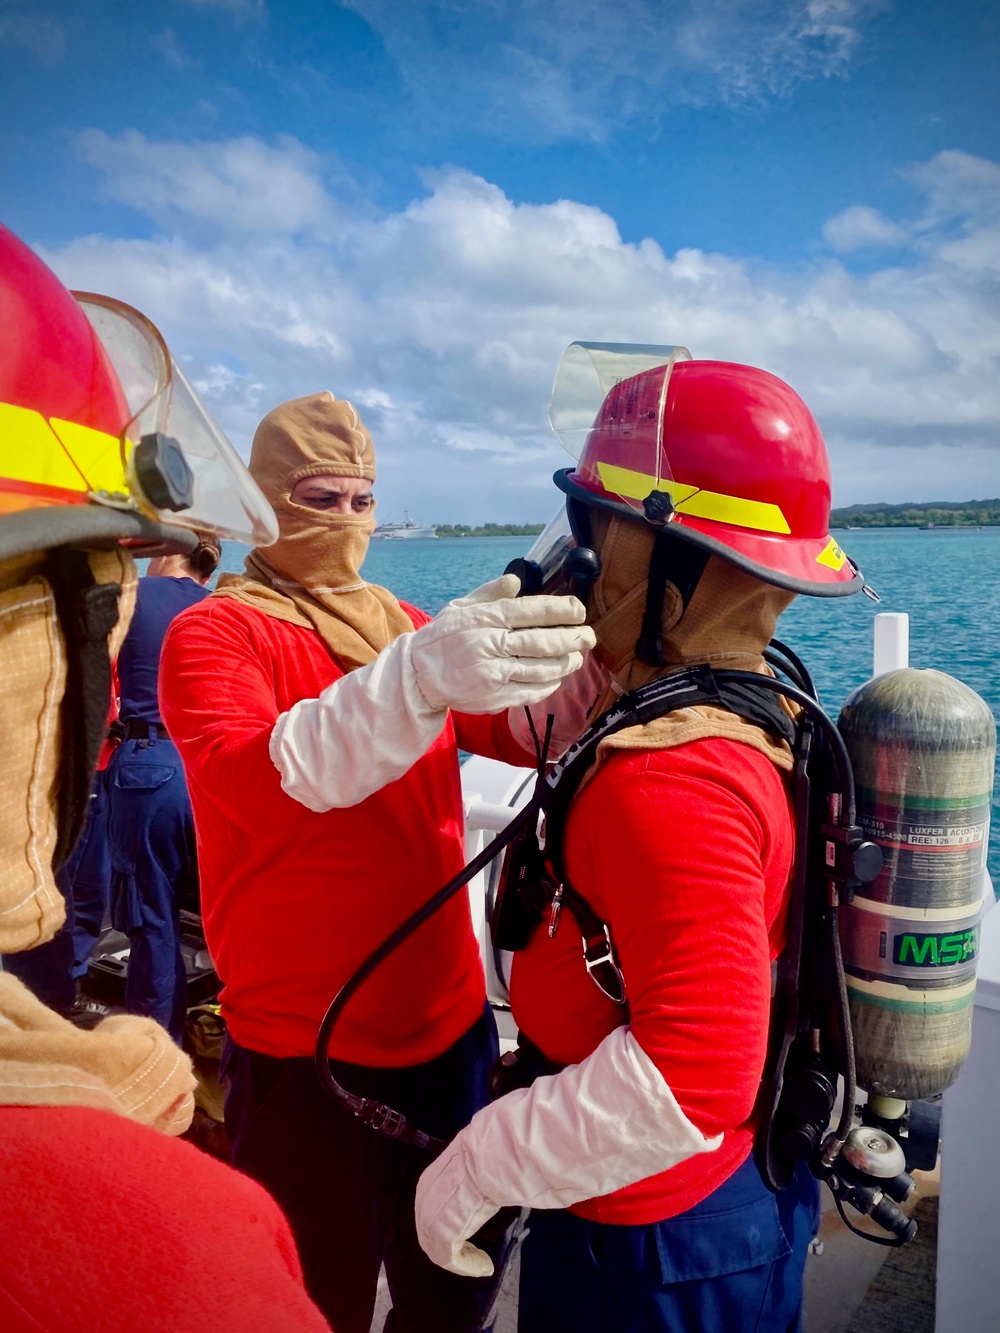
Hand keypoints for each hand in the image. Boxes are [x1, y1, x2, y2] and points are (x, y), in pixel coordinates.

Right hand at [411, 574, 595, 714]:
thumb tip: (517, 580)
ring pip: (542, 669)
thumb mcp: (460, 607)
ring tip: (577, 657)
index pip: (531, 611)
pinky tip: (557, 677)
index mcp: (485, 619)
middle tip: (589, 637)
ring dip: (565, 663)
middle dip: (572, 639)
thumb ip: (490, 593)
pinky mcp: (495, 698)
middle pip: (543, 642)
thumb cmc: (441, 637)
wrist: (417, 676)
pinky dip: (549, 684)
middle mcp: (491, 645)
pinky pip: (531, 691)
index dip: (561, 610)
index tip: (579, 610)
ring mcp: (494, 674)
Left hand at [415, 1140, 499, 1277]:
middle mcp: (422, 1204)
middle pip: (432, 1235)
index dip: (450, 1229)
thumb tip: (477, 1191)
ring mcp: (428, 1221)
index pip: (433, 1215)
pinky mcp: (440, 1237)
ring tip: (484, 1265)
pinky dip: (469, 1266)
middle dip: (453, 1248)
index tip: (470, 1236)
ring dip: (463, 1260)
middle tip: (476, 1255)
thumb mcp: (468, 1173)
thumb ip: (465, 1186)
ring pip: (440, 1251)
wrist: (484, 1161)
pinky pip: (452, 1260)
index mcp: (427, 1186)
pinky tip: (486, 1266)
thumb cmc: (482, 1161)